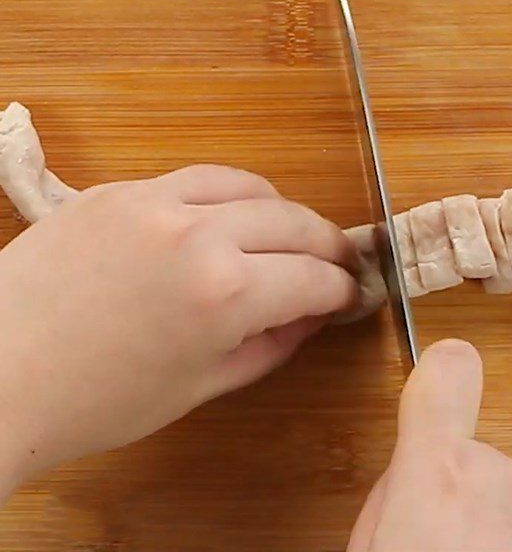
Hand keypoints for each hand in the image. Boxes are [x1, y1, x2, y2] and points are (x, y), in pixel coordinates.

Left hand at [0, 165, 356, 495]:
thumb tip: (309, 318)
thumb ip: (269, 346)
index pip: (314, 279)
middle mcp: (199, 234)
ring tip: (290, 232)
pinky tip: (226, 216)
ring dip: (282, 209)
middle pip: (295, 222)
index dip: (342, 289)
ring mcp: (156, 202)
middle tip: (338, 260)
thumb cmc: (92, 401)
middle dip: (329, 243)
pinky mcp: (120, 189)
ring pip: (250, 185)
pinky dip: (226, 195)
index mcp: (224, 295)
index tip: (350, 295)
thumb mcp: (198, 386)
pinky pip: (194, 178)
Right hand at [348, 340, 511, 551]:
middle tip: (422, 535)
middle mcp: (495, 475)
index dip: (441, 366)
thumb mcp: (367, 545)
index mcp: (438, 468)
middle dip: (447, 485)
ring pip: (496, 491)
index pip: (445, 376)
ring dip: (479, 518)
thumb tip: (408, 477)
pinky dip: (507, 543)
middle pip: (466, 452)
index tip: (441, 361)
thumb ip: (389, 492)